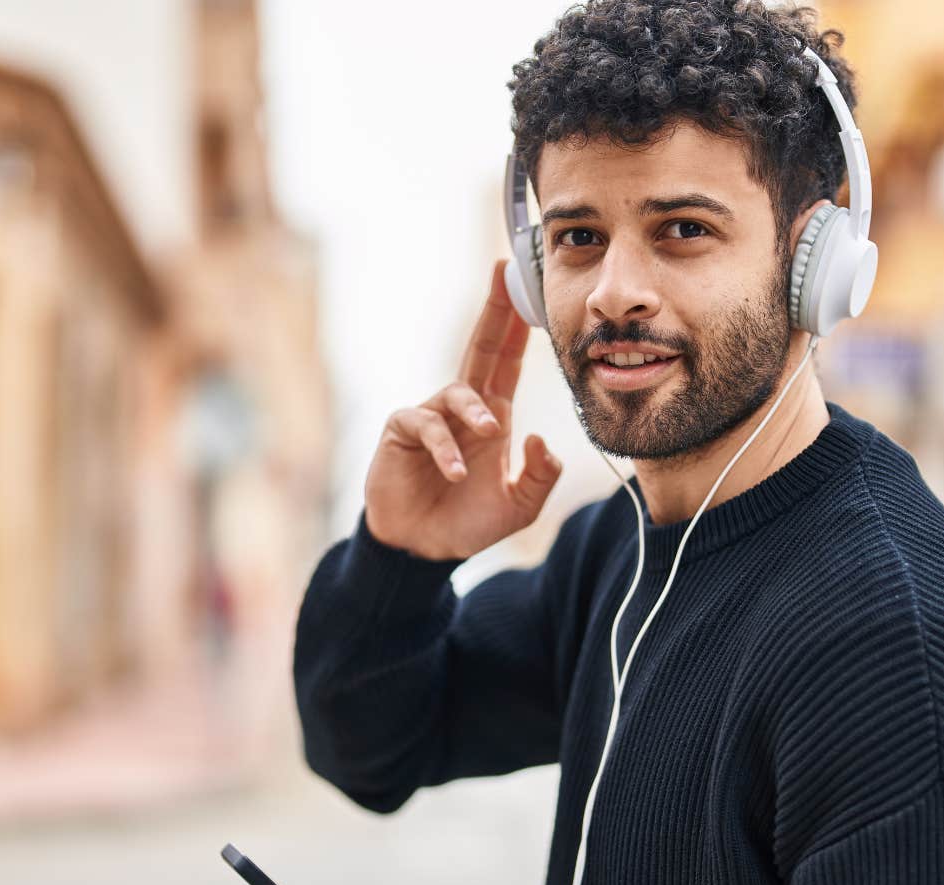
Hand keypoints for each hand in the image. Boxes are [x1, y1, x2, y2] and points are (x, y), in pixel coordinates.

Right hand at [363, 260, 563, 560]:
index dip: (518, 326)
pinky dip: (444, 447)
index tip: (530, 288)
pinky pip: (425, 424)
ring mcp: (431, 417)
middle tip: (504, 274)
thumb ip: (540, 476)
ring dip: (474, 409)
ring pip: (455, 392)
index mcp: (492, 416)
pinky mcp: (403, 433)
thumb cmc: (468, 523)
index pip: (508, 361)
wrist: (423, 550)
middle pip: (480, 348)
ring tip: (490, 433)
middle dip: (494, 311)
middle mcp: (462, 409)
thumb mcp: (520, 506)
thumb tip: (539, 438)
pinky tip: (456, 472)